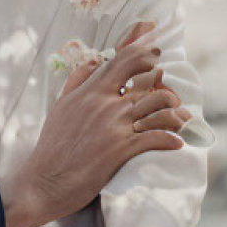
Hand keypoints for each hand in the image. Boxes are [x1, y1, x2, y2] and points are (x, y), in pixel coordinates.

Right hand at [0, 21, 189, 226]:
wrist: (45, 179)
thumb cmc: (52, 144)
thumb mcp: (60, 106)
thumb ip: (76, 82)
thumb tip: (90, 61)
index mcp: (89, 91)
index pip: (119, 62)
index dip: (141, 51)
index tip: (154, 47)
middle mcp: (105, 103)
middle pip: (143, 79)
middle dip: (161, 74)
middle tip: (169, 76)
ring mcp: (115, 125)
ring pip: (156, 107)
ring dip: (173, 110)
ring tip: (181, 115)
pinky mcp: (122, 149)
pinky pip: (155, 137)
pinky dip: (170, 138)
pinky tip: (178, 143)